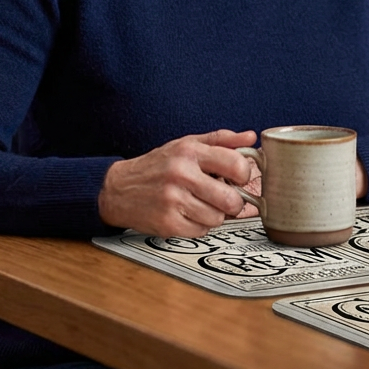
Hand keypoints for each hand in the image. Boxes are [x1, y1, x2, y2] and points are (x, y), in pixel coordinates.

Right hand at [98, 129, 256, 236]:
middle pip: (231, 199)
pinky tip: (188, 214)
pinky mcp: (167, 223)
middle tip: (225, 198)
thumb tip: (250, 137)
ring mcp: (173, 200)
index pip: (236, 165)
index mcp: (190, 152)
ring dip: (214, 214)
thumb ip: (221, 140)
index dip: (244, 175)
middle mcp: (181, 174)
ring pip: (218, 218)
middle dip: (233, 202)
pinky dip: (199, 226)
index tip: (238, 178)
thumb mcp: (187, 144)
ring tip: (200, 204)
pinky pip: (201, 231)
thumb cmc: (157, 165)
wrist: (118, 188)